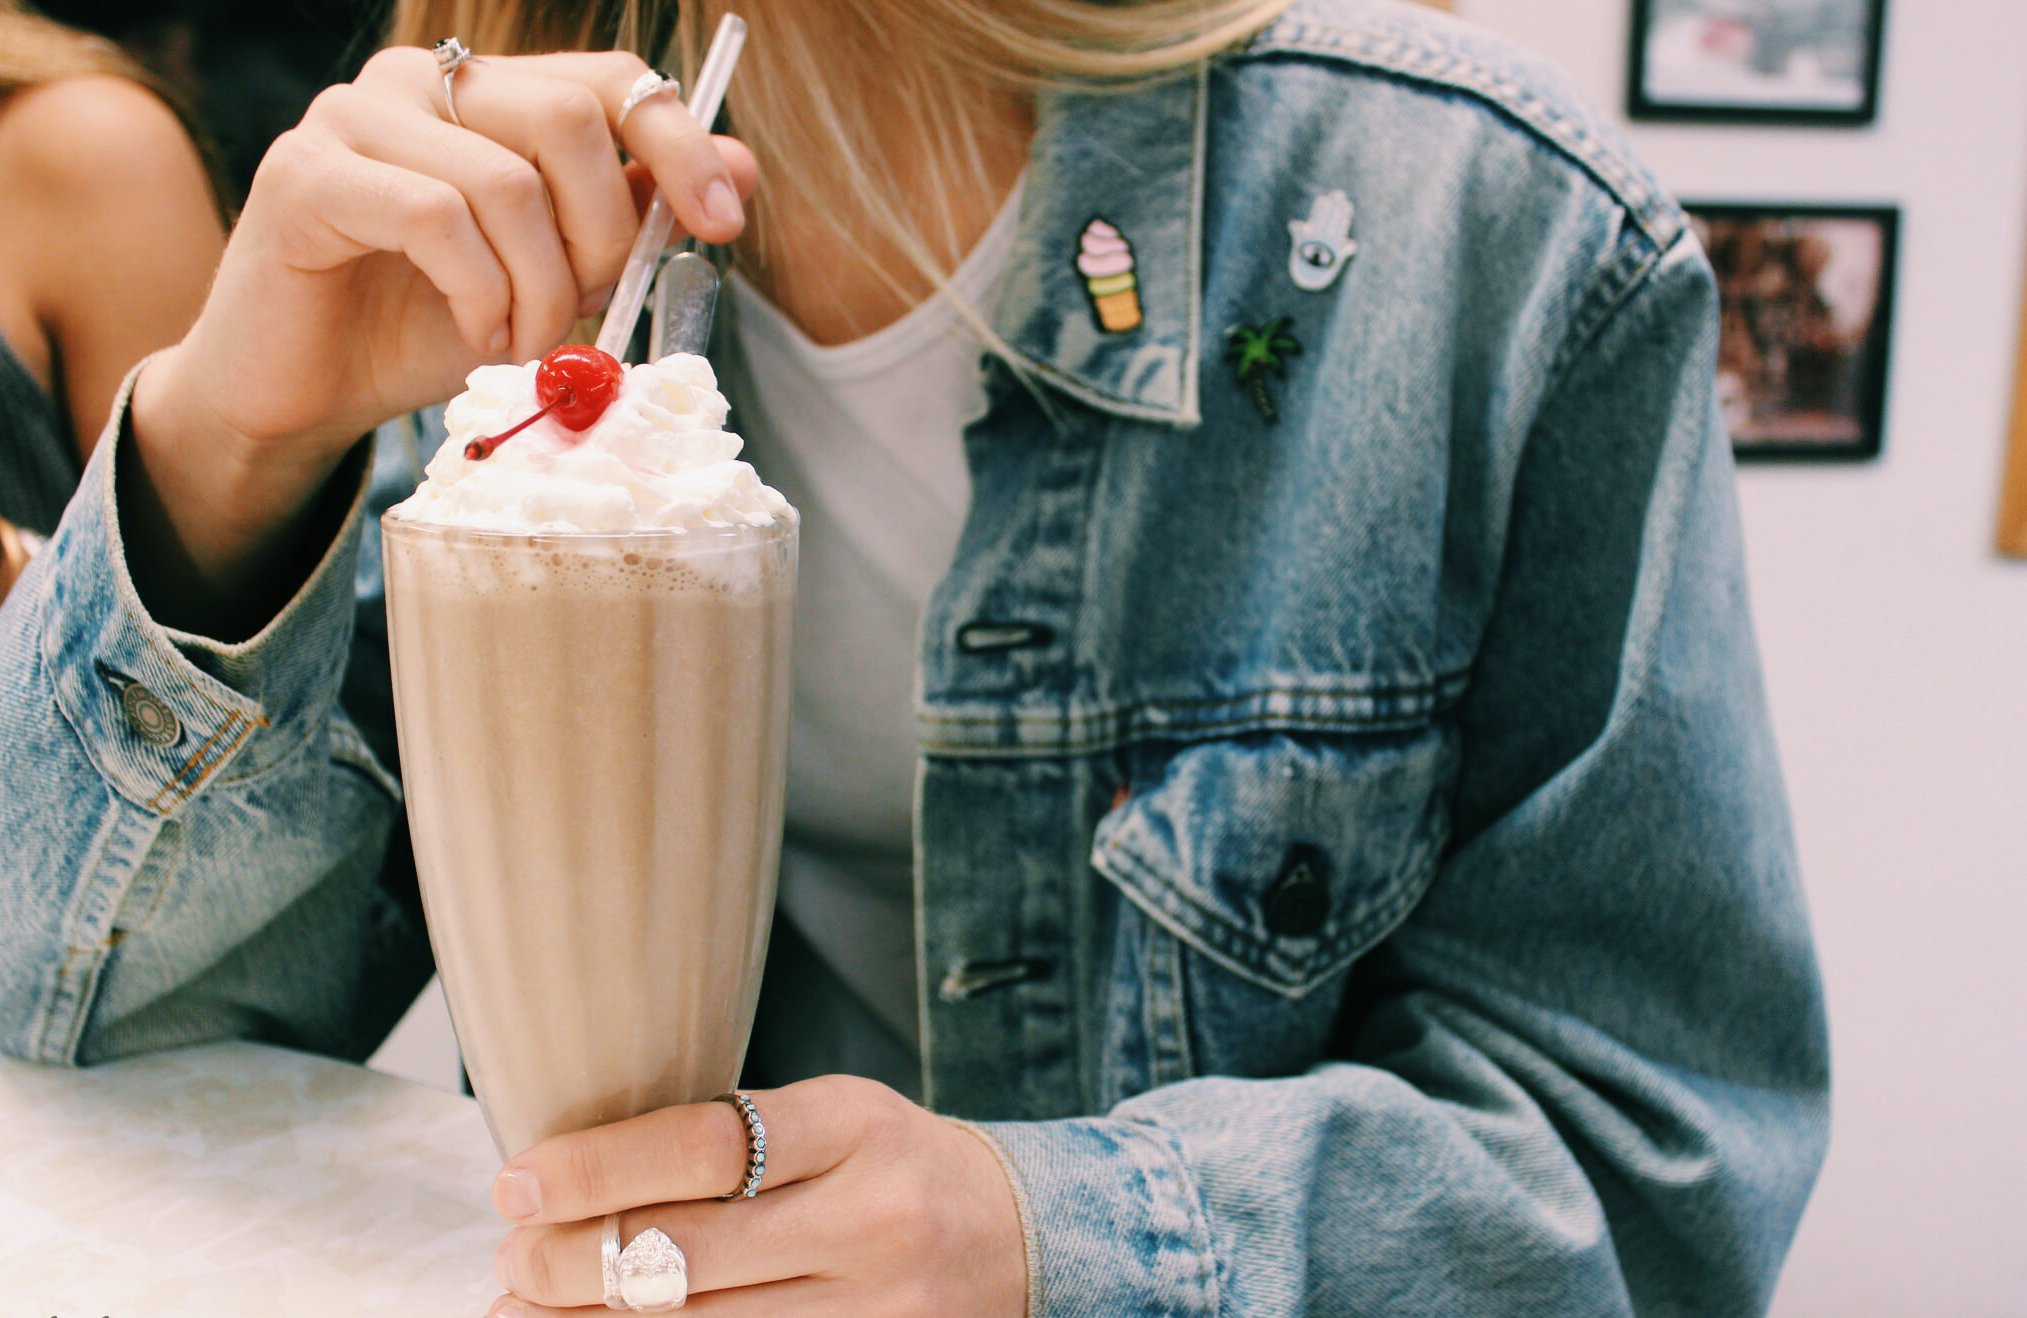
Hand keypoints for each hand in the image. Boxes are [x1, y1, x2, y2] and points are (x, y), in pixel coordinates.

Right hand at [126, 46, 757, 609]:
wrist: (307, 392)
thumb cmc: (428, 329)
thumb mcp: (556, 278)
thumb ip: (633, 219)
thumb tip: (740, 168)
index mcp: (488, 93)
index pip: (610, 79)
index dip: (678, 144)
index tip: (723, 223)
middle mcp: (420, 82)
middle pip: (567, 120)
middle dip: (602, 238)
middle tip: (582, 314)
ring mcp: (354, 116)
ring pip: (506, 182)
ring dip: (538, 290)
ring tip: (520, 344)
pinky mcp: (304, 173)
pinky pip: (434, 218)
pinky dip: (476, 294)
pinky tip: (471, 334)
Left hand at [485, 1076, 1028, 1315]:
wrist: (1019, 1238)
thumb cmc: (894, 1169)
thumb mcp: (833, 1118)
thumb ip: (729, 1140)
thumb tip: (570, 1180)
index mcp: (855, 1126)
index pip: (702, 1143)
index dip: (591, 1168)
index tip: (517, 1181)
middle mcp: (871, 1218)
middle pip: (681, 1253)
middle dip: (565, 1262)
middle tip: (513, 1257)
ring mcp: (877, 1310)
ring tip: (527, 1312)